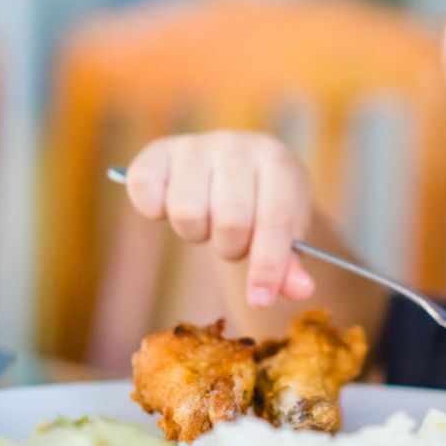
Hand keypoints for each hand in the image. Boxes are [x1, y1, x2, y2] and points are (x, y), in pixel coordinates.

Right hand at [124, 131, 315, 306]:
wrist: (239, 167)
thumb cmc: (264, 204)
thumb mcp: (286, 232)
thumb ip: (291, 265)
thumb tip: (300, 292)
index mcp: (276, 161)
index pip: (274, 219)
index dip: (267, 265)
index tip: (259, 299)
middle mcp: (235, 147)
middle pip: (230, 221)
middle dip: (231, 247)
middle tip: (234, 241)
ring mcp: (195, 146)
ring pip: (186, 212)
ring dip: (196, 232)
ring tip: (207, 222)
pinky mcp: (157, 152)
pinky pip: (144, 190)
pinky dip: (154, 209)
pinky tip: (170, 207)